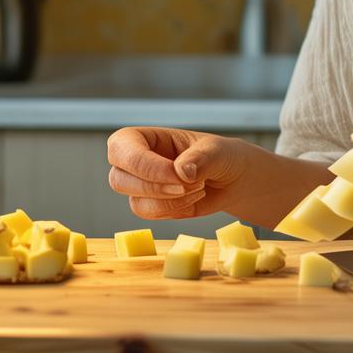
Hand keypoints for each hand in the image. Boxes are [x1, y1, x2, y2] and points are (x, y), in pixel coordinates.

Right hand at [106, 127, 251, 219]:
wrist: (233, 180)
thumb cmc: (222, 156)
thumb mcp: (217, 151)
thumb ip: (200, 158)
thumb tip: (180, 171)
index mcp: (145, 137)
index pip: (121, 147)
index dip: (144, 164)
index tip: (176, 174)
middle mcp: (136, 161)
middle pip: (118, 179)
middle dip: (156, 187)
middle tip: (191, 183)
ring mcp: (141, 185)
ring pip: (134, 202)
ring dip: (169, 201)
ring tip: (198, 187)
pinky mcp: (150, 206)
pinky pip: (149, 215)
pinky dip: (173, 211)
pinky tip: (192, 199)